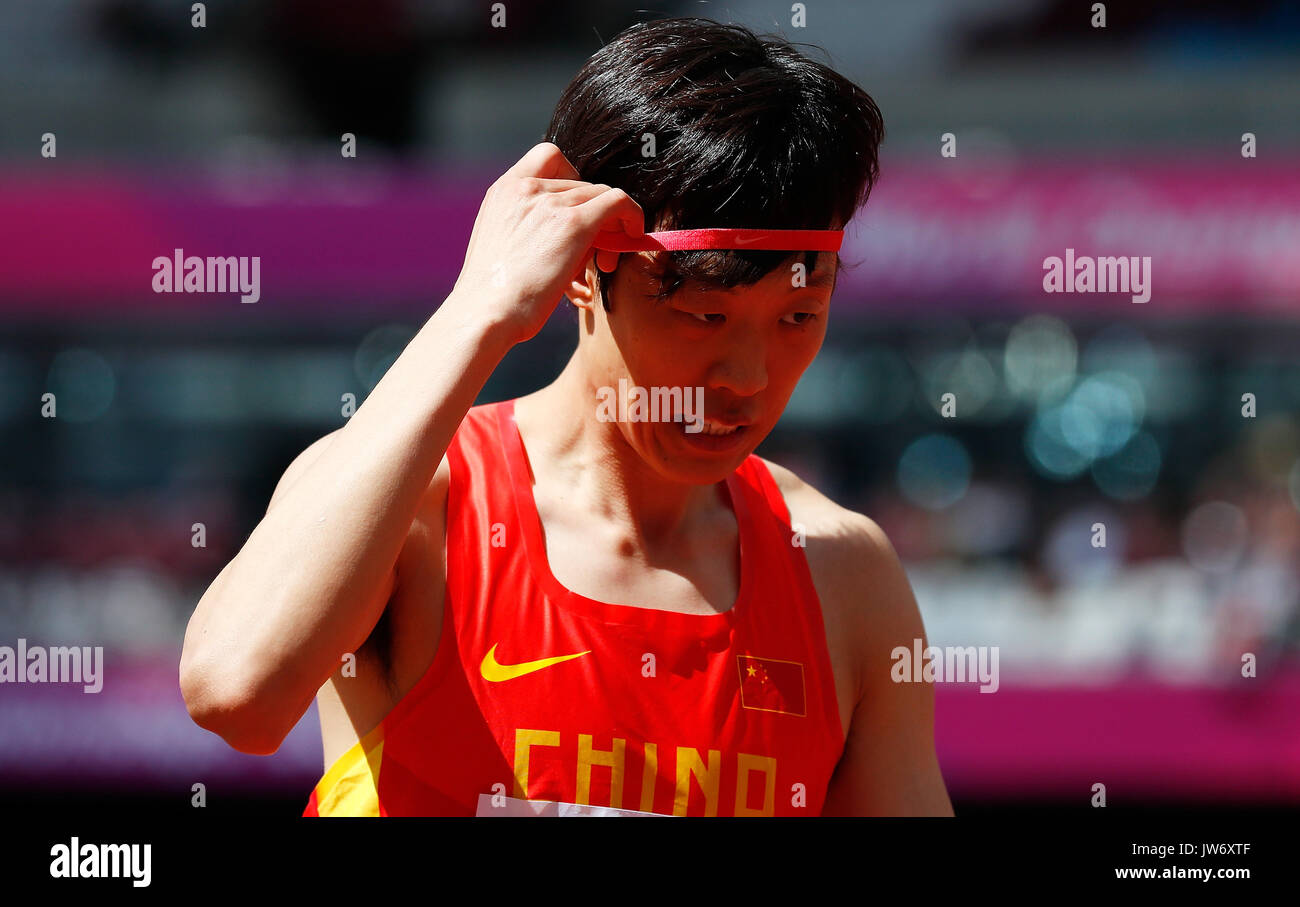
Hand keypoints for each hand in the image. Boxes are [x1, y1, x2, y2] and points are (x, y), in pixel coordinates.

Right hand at [450, 142, 643, 344]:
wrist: (486, 313)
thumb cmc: (492, 296)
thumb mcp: (498, 246)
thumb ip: (522, 228)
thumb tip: (558, 239)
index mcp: (504, 190)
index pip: (548, 157)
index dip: (571, 177)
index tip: (577, 207)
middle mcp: (527, 187)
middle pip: (580, 184)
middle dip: (592, 215)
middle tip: (595, 251)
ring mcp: (551, 202)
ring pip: (600, 195)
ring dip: (609, 226)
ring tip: (603, 262)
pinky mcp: (575, 223)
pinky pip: (618, 201)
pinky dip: (632, 214)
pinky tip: (634, 234)